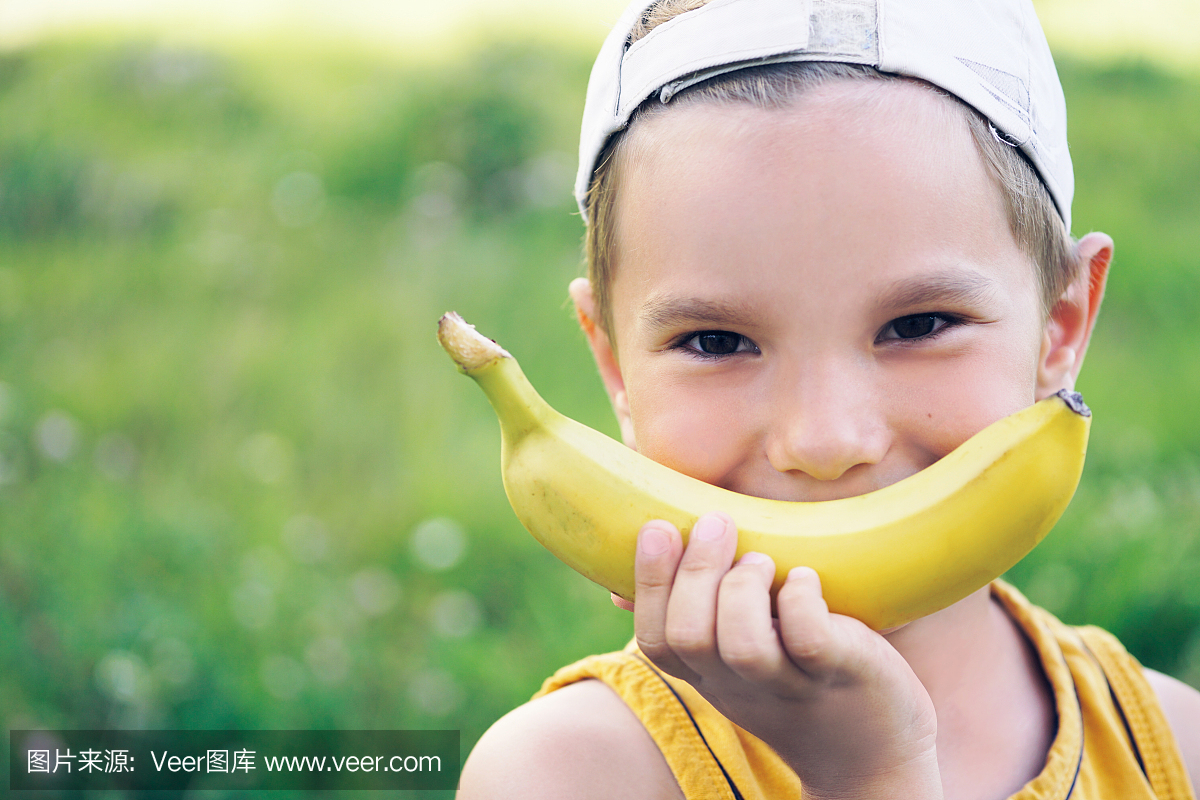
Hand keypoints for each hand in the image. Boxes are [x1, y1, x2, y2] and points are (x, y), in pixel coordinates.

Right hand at [633, 512, 942, 799]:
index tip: (659, 526)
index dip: (650, 582)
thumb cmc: (798, 678)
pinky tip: (806, 577)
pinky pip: (809, 641)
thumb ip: (698, 619)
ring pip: (744, 646)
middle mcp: (740, 686)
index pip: (655, 641)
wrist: (875, 749)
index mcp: (709, 675)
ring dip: (744, 587)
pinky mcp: (838, 673)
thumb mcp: (736, 660)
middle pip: (689, 637)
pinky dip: (800, 599)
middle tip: (717, 522)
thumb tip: (620, 587)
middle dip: (695, 571)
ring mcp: (790, 683)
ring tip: (762, 559)